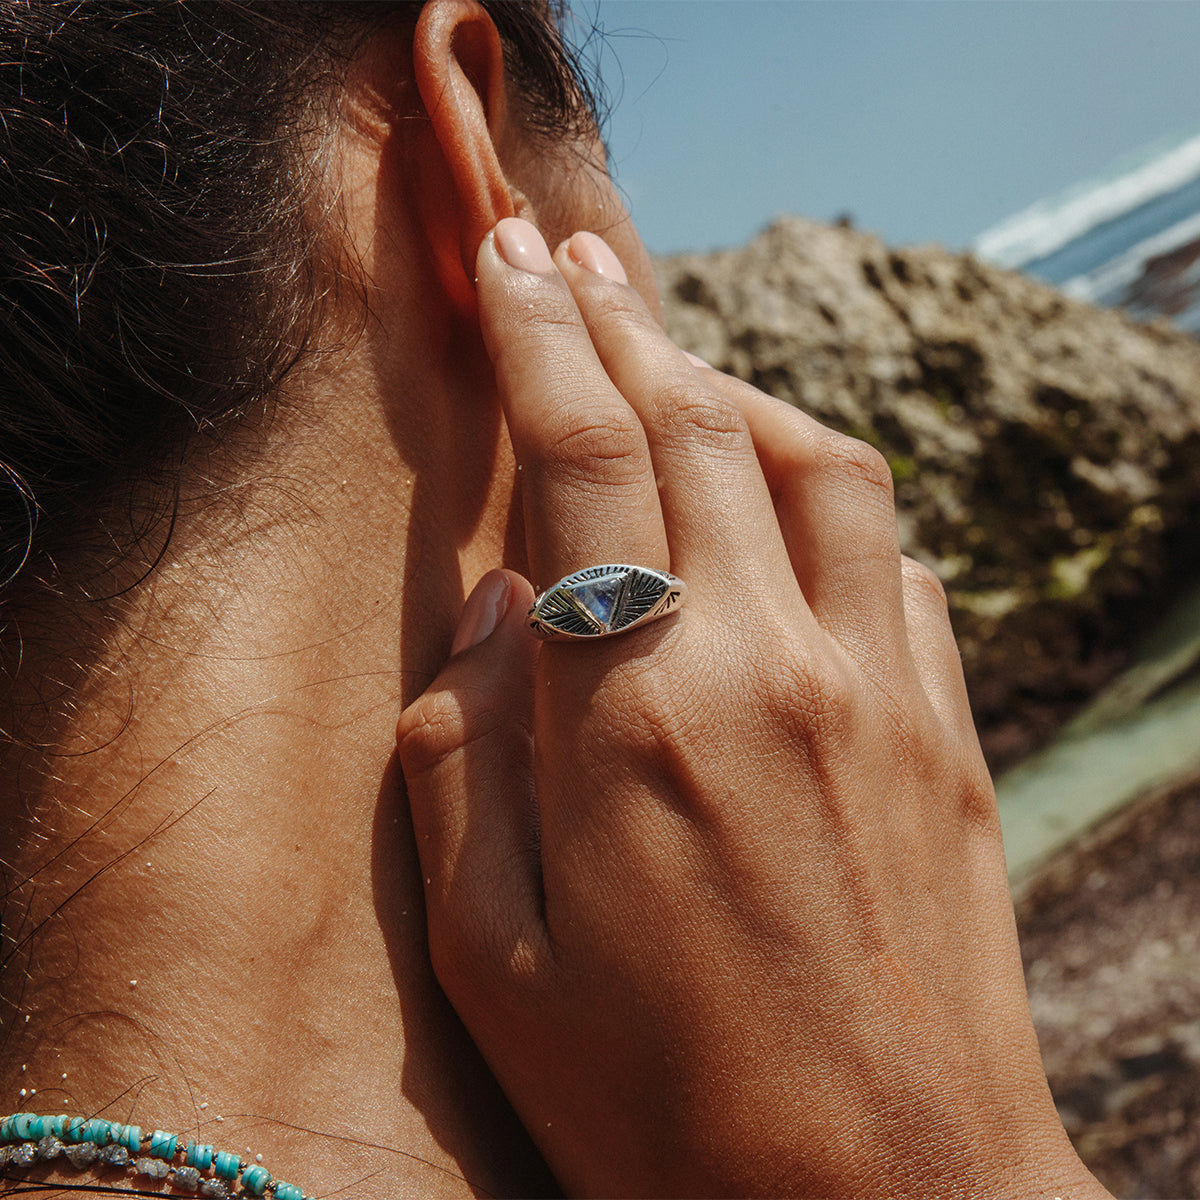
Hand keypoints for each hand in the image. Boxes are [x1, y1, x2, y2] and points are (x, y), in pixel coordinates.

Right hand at [396, 219, 1107, 1198]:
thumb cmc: (667, 1106)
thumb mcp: (494, 962)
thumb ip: (467, 762)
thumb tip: (495, 610)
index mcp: (640, 718)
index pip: (583, 461)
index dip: (541, 337)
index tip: (510, 256)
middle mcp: (773, 668)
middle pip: (701, 425)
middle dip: (624, 322)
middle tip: (572, 257)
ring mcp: (882, 690)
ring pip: (820, 460)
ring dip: (737, 390)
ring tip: (672, 369)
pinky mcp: (948, 731)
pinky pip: (893, 554)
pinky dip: (829, 496)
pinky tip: (786, 511)